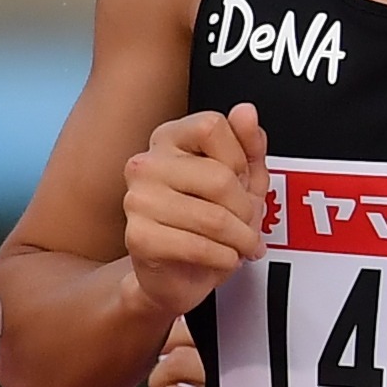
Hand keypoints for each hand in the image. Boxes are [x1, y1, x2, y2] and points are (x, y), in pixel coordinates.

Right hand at [120, 103, 266, 316]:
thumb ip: (248, 144)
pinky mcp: (139, 237)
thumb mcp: (242, 179)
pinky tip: (224, 258)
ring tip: (242, 246)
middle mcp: (146, 164)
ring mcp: (138, 199)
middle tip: (249, 226)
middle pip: (219, 177)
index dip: (238, 159)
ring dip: (240, 239)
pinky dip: (224, 258)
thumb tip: (246, 110)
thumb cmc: (207, 223)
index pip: (213, 126)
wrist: (177, 275)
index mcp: (168, 138)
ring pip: (213, 217)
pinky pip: (199, 246)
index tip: (241, 182)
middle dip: (246, 210)